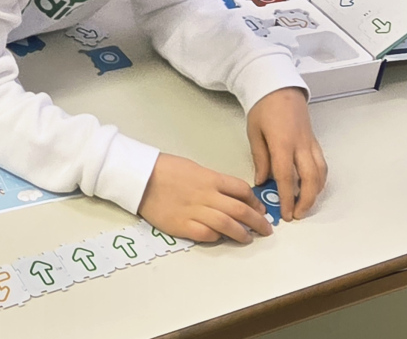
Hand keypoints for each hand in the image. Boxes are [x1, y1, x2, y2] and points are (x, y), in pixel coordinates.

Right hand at [137, 153, 272, 243]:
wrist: (140, 177)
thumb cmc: (166, 168)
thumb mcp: (195, 168)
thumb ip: (213, 182)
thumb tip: (230, 195)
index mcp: (210, 178)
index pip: (241, 190)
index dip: (254, 201)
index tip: (260, 209)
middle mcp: (207, 196)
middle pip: (240, 210)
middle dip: (257, 221)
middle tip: (266, 229)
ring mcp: (195, 212)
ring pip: (227, 225)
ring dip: (242, 233)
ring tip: (249, 238)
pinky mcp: (182, 225)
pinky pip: (206, 235)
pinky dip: (217, 237)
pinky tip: (220, 238)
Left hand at [247, 87, 327, 221]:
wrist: (280, 88)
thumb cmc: (263, 109)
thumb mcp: (254, 132)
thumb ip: (260, 158)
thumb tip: (262, 182)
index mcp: (282, 143)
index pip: (286, 177)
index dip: (287, 197)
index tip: (285, 214)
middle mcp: (301, 145)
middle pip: (310, 179)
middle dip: (306, 201)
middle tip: (297, 215)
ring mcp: (311, 144)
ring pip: (320, 173)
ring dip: (315, 193)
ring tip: (305, 206)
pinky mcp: (315, 142)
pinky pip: (322, 165)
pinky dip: (320, 180)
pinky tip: (313, 188)